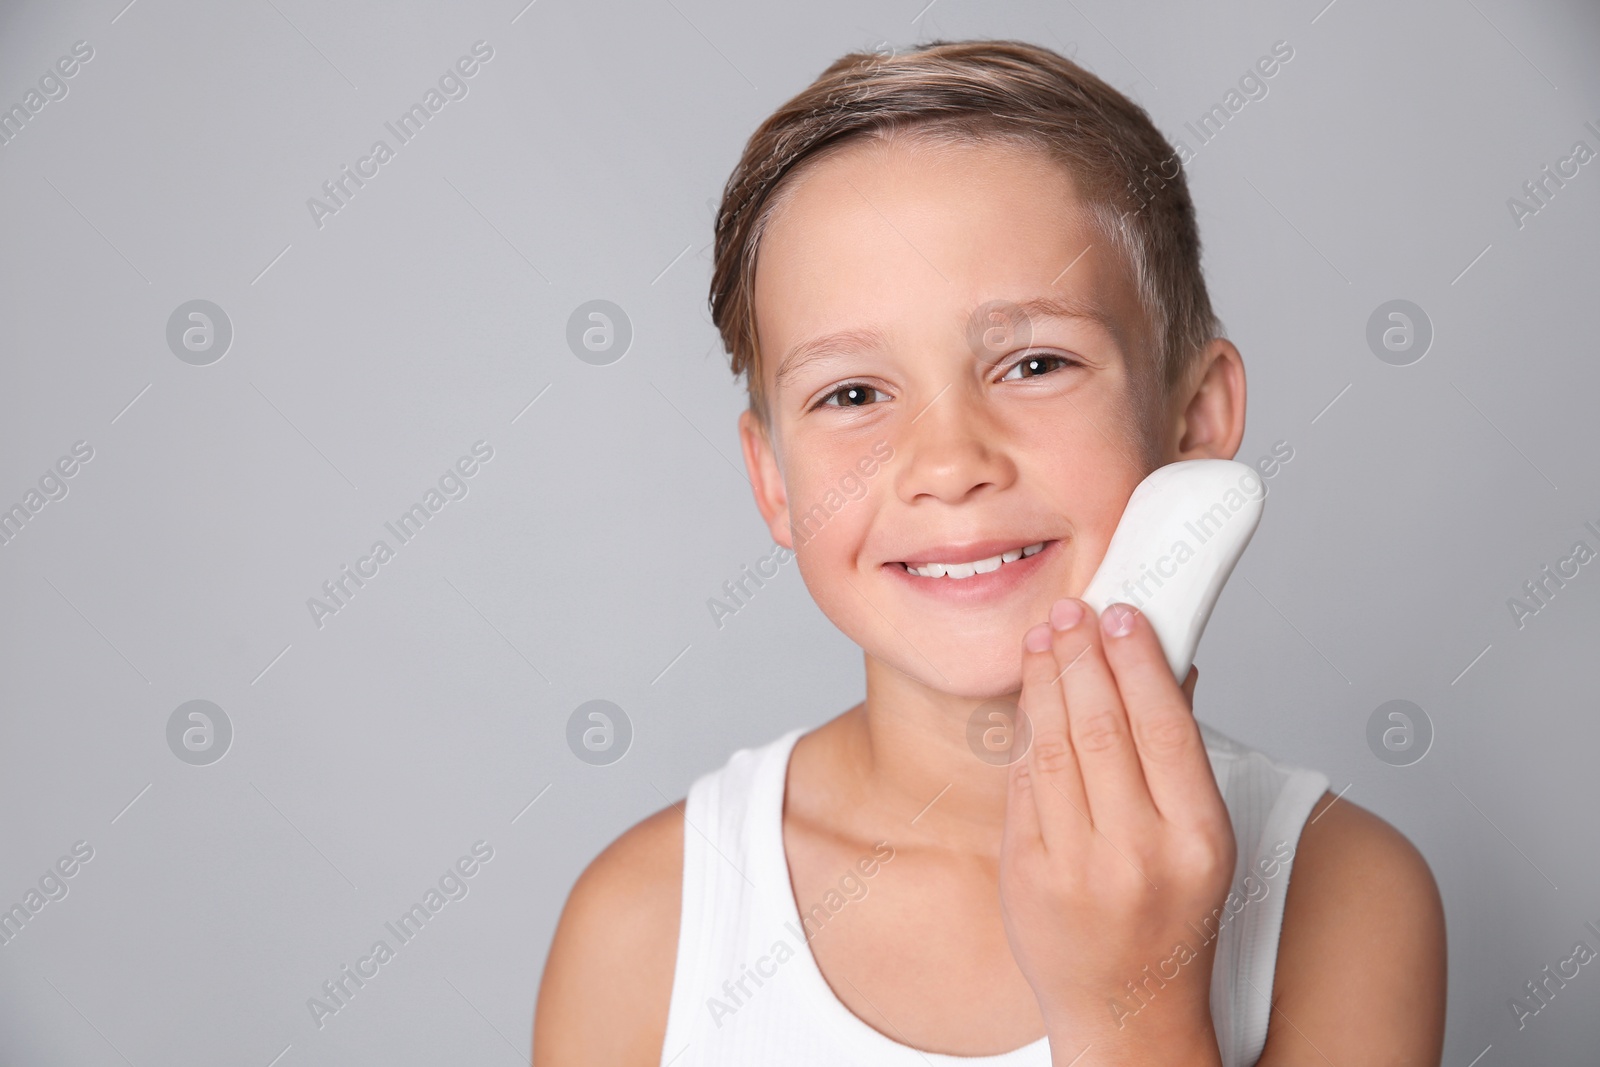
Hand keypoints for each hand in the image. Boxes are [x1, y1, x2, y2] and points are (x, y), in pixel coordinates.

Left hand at [999, 598, 1234, 1065]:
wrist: (1127, 1008)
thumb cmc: (1172, 917)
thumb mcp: (1203, 841)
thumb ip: (1180, 757)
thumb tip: (1165, 665)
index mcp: (1198, 840)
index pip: (1165, 726)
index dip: (1138, 661)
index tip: (1120, 614)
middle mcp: (1138, 854)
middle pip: (1102, 726)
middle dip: (1081, 656)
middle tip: (1070, 611)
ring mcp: (1077, 867)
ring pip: (1054, 747)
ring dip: (1044, 680)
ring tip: (1043, 638)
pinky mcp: (1028, 874)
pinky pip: (1023, 783)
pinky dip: (1026, 731)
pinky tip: (1030, 695)